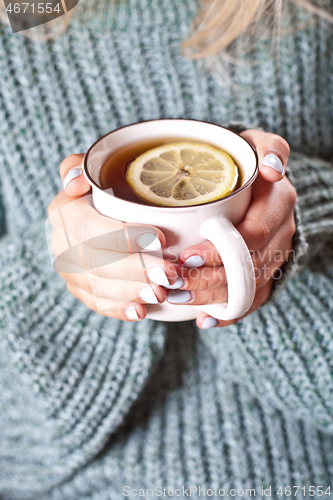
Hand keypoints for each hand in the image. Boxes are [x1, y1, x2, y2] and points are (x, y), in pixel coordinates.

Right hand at [48, 154, 178, 321]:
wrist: (103, 213)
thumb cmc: (108, 188)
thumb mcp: (95, 168)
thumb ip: (80, 165)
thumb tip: (76, 182)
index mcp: (63, 212)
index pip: (88, 227)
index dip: (123, 236)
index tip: (161, 239)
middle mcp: (61, 243)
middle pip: (95, 262)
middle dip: (135, 269)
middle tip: (170, 273)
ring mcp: (69, 270)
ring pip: (96, 287)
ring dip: (131, 292)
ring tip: (162, 292)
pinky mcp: (80, 290)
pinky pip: (96, 304)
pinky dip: (119, 310)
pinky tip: (141, 312)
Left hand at [165, 129, 296, 328]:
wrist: (262, 183)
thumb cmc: (248, 161)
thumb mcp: (259, 144)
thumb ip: (269, 149)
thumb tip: (271, 170)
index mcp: (279, 203)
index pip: (252, 235)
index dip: (221, 250)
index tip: (188, 256)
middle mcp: (282, 233)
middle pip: (247, 268)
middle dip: (208, 280)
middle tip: (173, 284)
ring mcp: (275, 256)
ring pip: (247, 288)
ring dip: (211, 298)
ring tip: (177, 299)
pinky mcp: (267, 271)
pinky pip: (254, 299)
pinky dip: (230, 313)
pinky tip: (205, 320)